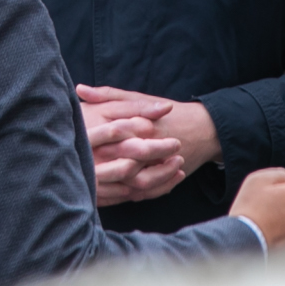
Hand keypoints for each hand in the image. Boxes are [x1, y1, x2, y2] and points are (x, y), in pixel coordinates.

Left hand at [78, 87, 222, 205]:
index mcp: (145, 126)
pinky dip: (130, 196)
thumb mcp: (138, 98)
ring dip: (118, 187)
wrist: (205, 129)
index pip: (117, 137)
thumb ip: (108, 94)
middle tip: (84, 171)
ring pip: (138, 184)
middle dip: (105, 171)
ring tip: (97, 184)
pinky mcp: (166, 181)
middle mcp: (154, 149)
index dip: (97, 143)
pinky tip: (112, 193)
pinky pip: (147, 194)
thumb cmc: (167, 111)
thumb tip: (79, 89)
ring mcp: (161, 168)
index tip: (80, 145)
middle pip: (127, 166)